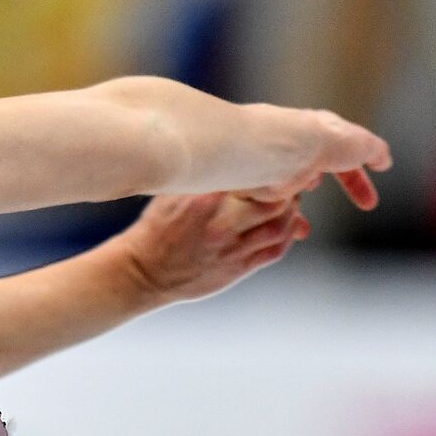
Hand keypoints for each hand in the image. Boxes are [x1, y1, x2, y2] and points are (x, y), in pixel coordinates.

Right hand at [115, 187, 316, 304]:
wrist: (143, 270)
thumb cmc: (158, 229)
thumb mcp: (173, 192)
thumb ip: (207, 179)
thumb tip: (241, 168)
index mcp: (204, 197)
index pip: (253, 176)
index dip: (272, 169)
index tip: (275, 165)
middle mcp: (220, 223)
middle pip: (275, 201)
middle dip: (288, 191)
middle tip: (287, 185)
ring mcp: (230, 248)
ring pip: (280, 226)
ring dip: (291, 214)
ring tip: (287, 206)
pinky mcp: (236, 268)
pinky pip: (274, 251)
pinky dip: (287, 236)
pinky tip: (285, 228)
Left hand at [246, 105, 392, 210]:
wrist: (278, 154)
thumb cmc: (321, 144)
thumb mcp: (360, 144)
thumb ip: (374, 151)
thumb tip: (385, 160)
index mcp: (325, 132)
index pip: (348, 153)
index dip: (360, 177)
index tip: (372, 197)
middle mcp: (304, 146)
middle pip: (327, 167)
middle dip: (347, 184)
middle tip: (365, 205)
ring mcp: (285, 163)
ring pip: (303, 184)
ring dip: (311, 195)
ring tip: (312, 202)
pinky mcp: (267, 182)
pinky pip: (282, 201)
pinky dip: (291, 215)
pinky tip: (297, 225)